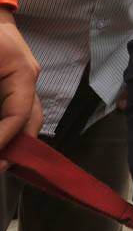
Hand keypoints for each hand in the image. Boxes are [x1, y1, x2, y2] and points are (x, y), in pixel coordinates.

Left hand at [0, 8, 41, 165]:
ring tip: (2, 159)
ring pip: (24, 118)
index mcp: (22, 71)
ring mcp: (20, 81)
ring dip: (11, 140)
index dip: (4, 140)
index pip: (20, 114)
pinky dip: (6, 128)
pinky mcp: (9, 83)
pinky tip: (2, 140)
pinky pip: (13, 111)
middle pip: (31, 121)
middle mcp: (27, 78)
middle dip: (15, 147)